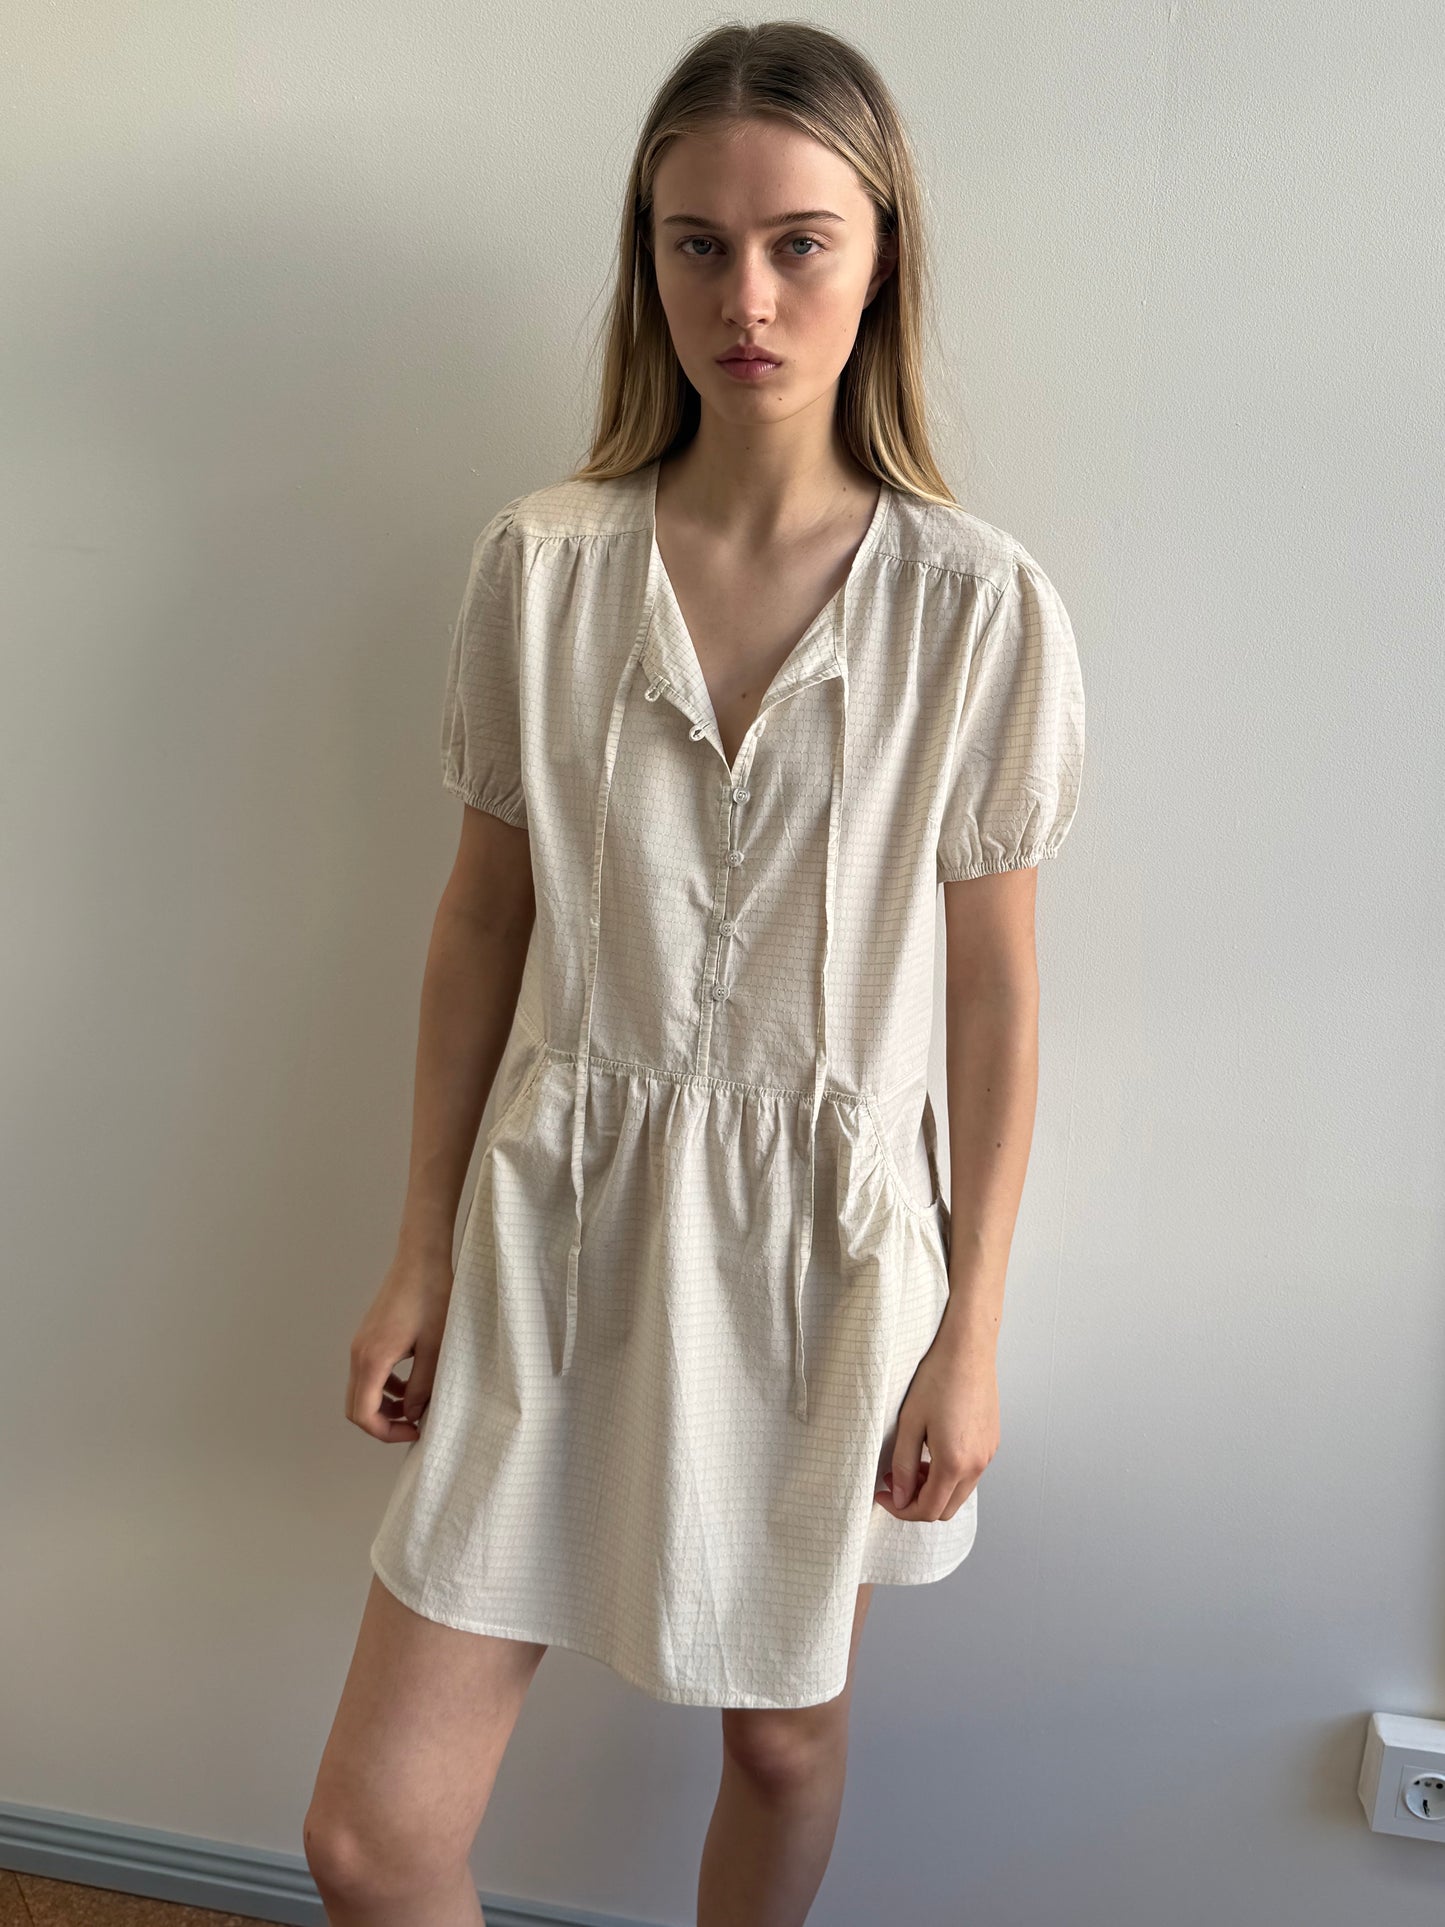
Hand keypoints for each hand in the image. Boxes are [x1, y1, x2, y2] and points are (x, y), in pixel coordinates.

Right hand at [346, 1248, 453, 1442]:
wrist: (421, 1259)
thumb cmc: (431, 1297)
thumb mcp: (435, 1348)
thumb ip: (423, 1387)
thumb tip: (414, 1414)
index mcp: (372, 1359)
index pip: (363, 1415)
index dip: (386, 1433)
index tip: (415, 1432)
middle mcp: (359, 1354)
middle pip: (356, 1407)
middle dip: (383, 1423)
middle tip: (414, 1425)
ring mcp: (361, 1344)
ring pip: (361, 1391)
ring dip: (384, 1406)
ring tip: (417, 1405)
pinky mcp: (368, 1337)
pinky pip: (368, 1374)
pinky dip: (384, 1388)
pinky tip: (411, 1384)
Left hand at [873, 1333, 998, 1520]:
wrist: (968, 1350)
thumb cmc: (938, 1378)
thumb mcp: (909, 1423)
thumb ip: (904, 1466)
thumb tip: (900, 1497)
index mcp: (955, 1463)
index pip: (928, 1510)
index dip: (901, 1509)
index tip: (883, 1495)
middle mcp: (977, 1465)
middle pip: (946, 1509)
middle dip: (917, 1503)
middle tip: (895, 1481)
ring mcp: (988, 1455)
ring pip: (959, 1492)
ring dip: (934, 1489)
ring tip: (913, 1464)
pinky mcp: (992, 1443)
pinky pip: (970, 1474)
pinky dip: (950, 1475)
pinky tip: (933, 1451)